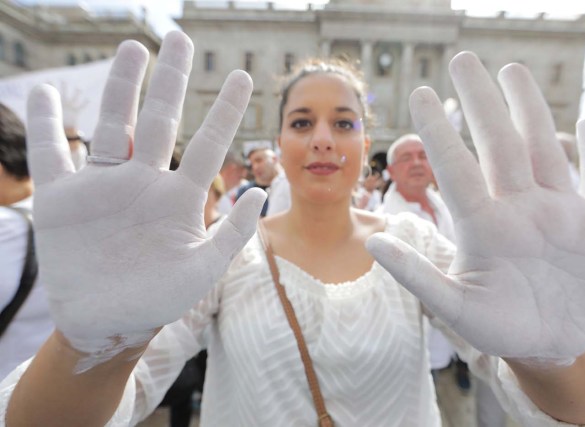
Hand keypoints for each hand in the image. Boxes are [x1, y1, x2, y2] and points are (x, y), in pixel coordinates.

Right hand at [26, 32, 264, 371]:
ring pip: (113, 124)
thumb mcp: (203, 270)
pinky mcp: (63, 199)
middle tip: (180, 39)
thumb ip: (232, 235)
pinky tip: (45, 94)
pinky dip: (46, 125)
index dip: (225, 111)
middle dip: (171, 80)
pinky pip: (51, 154)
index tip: (243, 76)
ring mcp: (104, 186)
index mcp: (180, 197)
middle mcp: (144, 182)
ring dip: (122, 87)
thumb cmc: (160, 298)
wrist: (109, 322)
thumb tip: (256, 194)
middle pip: (160, 119)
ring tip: (134, 50)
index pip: (207, 144)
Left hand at [367, 52, 584, 363]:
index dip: (440, 133)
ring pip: (545, 149)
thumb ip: (418, 275)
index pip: (458, 169)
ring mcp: (562, 215)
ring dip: (530, 110)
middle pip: (500, 145)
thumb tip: (374, 243)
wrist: (547, 346)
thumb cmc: (496, 326)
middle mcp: (520, 210)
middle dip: (482, 103)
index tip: (417, 94)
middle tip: (461, 60)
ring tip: (511, 71)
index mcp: (484, 228)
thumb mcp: (454, 307)